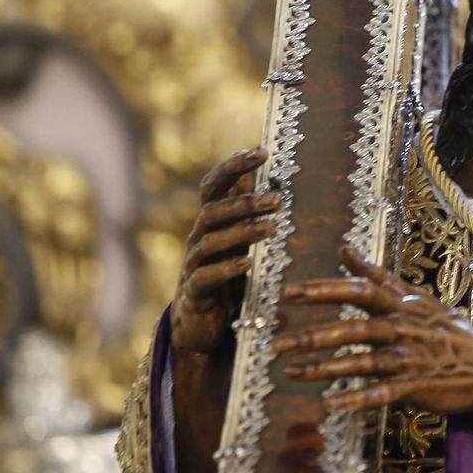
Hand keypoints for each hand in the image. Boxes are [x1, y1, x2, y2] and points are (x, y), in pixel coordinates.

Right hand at [171, 146, 278, 354]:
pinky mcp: (195, 291)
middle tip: (278, 199)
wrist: (201, 321)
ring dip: (242, 233)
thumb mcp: (238, 239)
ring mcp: (193, 264)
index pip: (214, 186)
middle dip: (245, 202)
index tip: (261, 151)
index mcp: (210, 221)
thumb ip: (245, 209)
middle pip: (213, 211)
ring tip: (272, 228)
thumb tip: (264, 172)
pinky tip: (248, 265)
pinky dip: (227, 269)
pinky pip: (206, 276)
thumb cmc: (226, 273)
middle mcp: (198, 237)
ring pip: (211, 241)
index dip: (234, 166)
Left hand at [274, 246, 472, 443]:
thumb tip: (344, 250)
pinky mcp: (415, 387)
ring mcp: (410, 359)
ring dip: (325, 368)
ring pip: (363, 362)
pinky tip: (330, 404)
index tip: (288, 293)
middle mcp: (404, 328)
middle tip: (278, 342)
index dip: (323, 291)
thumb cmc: (447, 330)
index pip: (358, 291)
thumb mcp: (415, 298)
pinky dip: (356, 400)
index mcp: (402, 305)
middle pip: (355, 329)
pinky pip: (381, 394)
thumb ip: (377, 277)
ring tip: (292, 372)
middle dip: (314, 335)